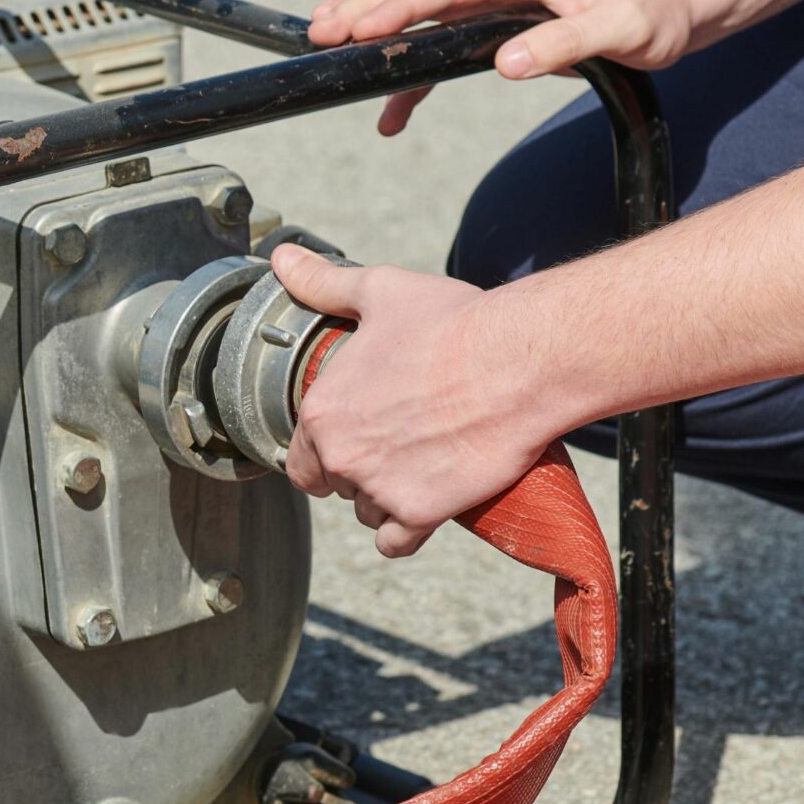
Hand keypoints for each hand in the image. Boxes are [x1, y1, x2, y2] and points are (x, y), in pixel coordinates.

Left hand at [273, 246, 558, 557]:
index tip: (356, 435)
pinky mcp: (420, 513)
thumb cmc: (452, 324)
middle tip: (395, 446)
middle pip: (334, 484)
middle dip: (357, 470)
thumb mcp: (379, 292)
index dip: (325, 448)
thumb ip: (323, 283)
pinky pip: (394, 543)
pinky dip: (405, 533)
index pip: (300, 456)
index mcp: (322, 411)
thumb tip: (283, 259)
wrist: (519, 363)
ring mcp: (379, 489)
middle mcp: (341, 456)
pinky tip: (422, 509)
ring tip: (418, 468)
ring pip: (366, 512)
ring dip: (384, 499)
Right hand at [306, 0, 697, 134]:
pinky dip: (411, 71)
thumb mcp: (622, 29)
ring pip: (418, 7)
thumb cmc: (651, 12)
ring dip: (371, 23)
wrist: (671, 4)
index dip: (400, 8)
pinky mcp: (494, 21)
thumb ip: (565, 44)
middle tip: (317, 29)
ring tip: (321, 39)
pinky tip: (389, 111)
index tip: (360, 29)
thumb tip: (508, 64)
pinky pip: (440, 42)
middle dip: (364, 8)